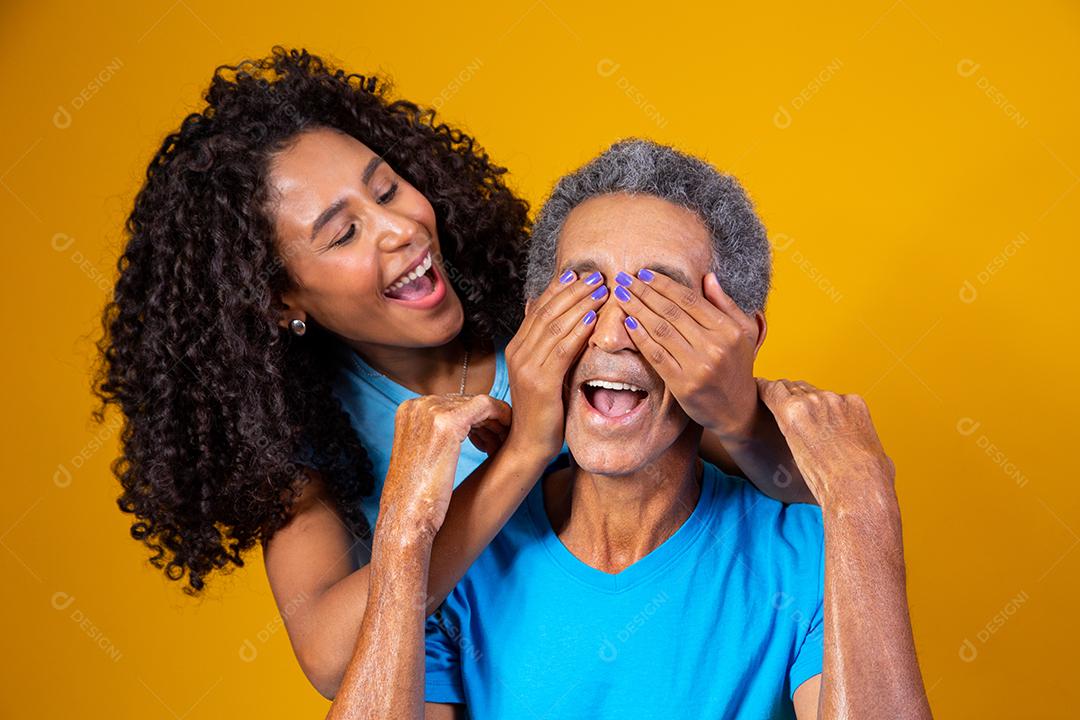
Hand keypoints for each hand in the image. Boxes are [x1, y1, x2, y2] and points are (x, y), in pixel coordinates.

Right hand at [379, 394, 511, 541]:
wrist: (406, 519)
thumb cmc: (416, 496)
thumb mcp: (422, 455)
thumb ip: (437, 435)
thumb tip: (467, 427)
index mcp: (408, 410)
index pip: (451, 403)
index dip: (473, 421)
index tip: (486, 440)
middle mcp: (416, 405)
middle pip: (465, 402)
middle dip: (485, 423)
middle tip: (497, 445)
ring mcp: (430, 411)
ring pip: (478, 403)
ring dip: (495, 424)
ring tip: (500, 446)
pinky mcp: (447, 422)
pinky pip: (486, 406)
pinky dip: (502, 416)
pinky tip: (507, 434)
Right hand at [504, 269, 608, 461]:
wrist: (527, 443)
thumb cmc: (540, 408)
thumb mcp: (539, 370)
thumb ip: (542, 342)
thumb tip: (534, 307)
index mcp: (517, 347)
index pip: (539, 308)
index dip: (560, 289)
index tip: (580, 273)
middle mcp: (518, 352)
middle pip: (547, 312)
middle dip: (573, 291)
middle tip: (596, 276)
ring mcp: (527, 367)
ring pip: (555, 326)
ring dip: (580, 305)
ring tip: (600, 290)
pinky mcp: (540, 382)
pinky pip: (562, 350)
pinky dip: (578, 332)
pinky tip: (592, 319)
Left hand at [614, 269, 763, 439]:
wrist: (737, 410)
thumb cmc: (738, 367)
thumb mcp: (743, 333)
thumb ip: (725, 304)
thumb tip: (708, 277)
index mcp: (728, 330)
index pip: (690, 300)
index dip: (664, 284)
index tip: (644, 274)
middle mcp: (714, 346)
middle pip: (671, 312)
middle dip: (644, 292)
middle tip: (623, 279)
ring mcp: (698, 366)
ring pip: (660, 330)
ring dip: (636, 310)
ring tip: (621, 296)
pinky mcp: (683, 384)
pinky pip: (656, 355)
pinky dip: (640, 337)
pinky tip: (627, 322)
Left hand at [756, 378, 895, 509]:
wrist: (859, 488)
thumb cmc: (870, 484)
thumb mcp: (877, 459)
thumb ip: (868, 450)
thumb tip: (872, 460)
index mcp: (855, 406)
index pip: (827, 397)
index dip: (813, 406)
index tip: (804, 415)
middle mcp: (834, 398)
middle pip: (805, 389)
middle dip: (792, 398)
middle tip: (777, 407)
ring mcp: (814, 402)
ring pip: (787, 389)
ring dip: (776, 396)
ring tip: (762, 399)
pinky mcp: (794, 411)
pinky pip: (771, 393)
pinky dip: (761, 392)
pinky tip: (751, 392)